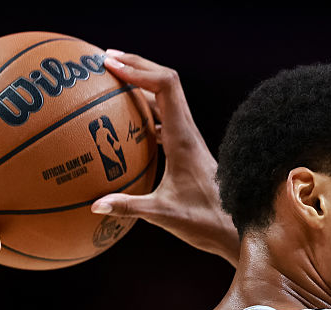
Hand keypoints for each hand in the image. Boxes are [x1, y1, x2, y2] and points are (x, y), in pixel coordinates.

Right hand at [91, 51, 238, 264]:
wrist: (234, 228)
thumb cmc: (203, 222)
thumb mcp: (162, 215)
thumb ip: (129, 207)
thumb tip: (95, 206)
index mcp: (183, 139)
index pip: (164, 87)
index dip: (138, 69)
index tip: (110, 64)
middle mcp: (187, 132)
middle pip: (165, 83)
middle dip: (136, 65)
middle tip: (104, 60)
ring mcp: (187, 139)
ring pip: (165, 99)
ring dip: (140, 84)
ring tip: (110, 79)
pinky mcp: (185, 149)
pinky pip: (163, 118)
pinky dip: (143, 110)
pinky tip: (122, 119)